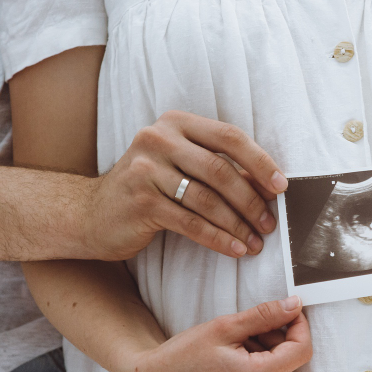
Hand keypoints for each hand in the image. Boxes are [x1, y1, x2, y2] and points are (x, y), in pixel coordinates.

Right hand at [85, 110, 288, 260]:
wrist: (90, 214)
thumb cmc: (145, 190)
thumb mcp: (178, 165)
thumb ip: (214, 166)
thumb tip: (266, 184)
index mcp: (174, 122)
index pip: (228, 137)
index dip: (260, 162)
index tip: (281, 186)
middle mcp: (158, 139)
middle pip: (220, 170)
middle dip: (251, 200)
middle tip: (269, 223)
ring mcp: (146, 170)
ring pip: (207, 199)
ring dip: (237, 224)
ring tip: (255, 242)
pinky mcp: (141, 202)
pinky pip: (191, 223)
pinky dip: (218, 238)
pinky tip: (234, 249)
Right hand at [127, 295, 312, 371]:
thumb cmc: (186, 354)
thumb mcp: (225, 327)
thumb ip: (265, 315)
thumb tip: (295, 305)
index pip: (301, 351)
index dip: (300, 326)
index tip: (289, 311)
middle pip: (291, 360)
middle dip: (275, 339)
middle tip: (244, 332)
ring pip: (282, 370)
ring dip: (267, 353)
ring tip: (235, 349)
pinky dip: (262, 368)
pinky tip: (237, 364)